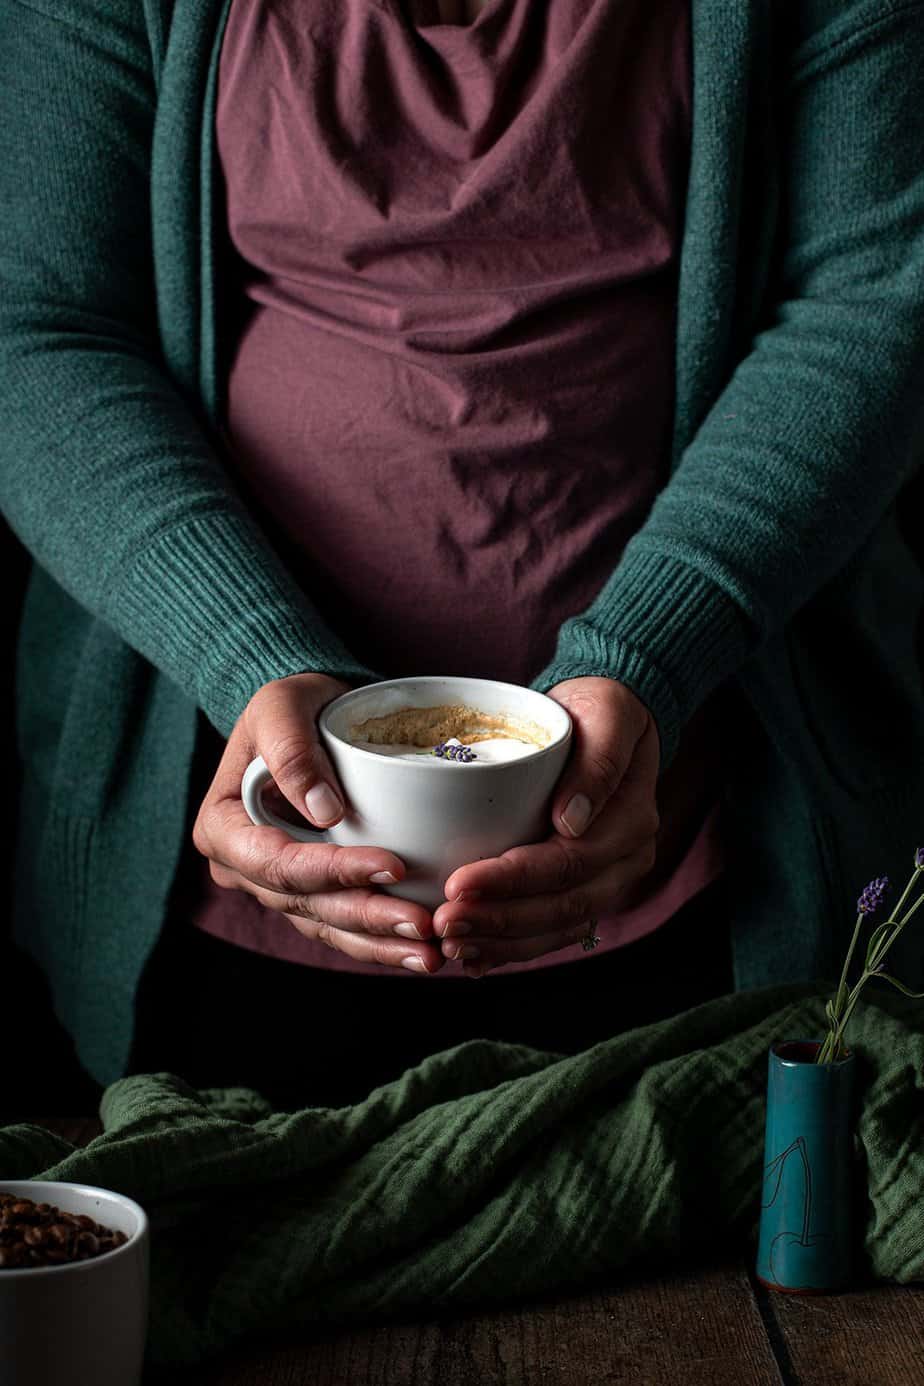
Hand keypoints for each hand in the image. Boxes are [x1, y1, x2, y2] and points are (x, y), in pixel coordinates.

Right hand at [192, 673, 445, 972]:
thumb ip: (292, 751)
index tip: (394, 864)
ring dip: (379, 943)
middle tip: (424, 923)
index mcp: (223, 828)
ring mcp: (276, 886)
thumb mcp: (282, 706)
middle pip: (306, 904)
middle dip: (367, 917)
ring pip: (327, 925)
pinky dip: (380, 941)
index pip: (278, 863)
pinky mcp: (311, 893)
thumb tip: (324, 811)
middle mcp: (242, 868)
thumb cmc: (292, 704)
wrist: (309, 715)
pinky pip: (342, 927)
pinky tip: (420, 951)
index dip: (335, 871)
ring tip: (432, 952)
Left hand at [432, 677, 660, 975]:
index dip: (513, 879)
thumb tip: (570, 821)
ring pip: (555, 929)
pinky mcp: (583, 892)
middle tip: (443, 922)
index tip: (459, 882)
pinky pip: (550, 932)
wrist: (607, 721)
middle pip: (561, 906)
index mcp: (632, 821)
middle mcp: (625, 862)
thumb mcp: (608, 714)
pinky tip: (473, 958)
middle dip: (498, 920)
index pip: (570, 862)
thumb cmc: (600, 710)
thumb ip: (598, 762)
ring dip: (499, 942)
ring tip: (449, 944)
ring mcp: (607, 883)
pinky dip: (510, 948)